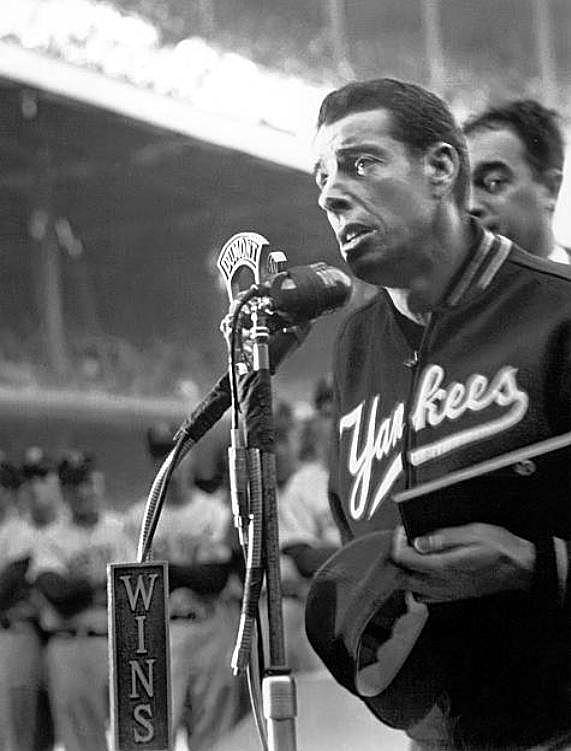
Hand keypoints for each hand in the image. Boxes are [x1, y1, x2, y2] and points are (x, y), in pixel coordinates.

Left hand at [391, 523, 535, 602]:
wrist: (521, 567)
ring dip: (407, 574)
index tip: (402, 531)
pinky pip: (428, 597)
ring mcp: (448, 592)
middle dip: (397, 561)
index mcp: (443, 566)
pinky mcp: (455, 596)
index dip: (398, 543)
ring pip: (413, 590)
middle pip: (403, 578)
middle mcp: (442, 583)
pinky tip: (426, 573)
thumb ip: (442, 538)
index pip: (405, 559)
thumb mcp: (471, 532)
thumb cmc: (500, 548)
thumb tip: (419, 542)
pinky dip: (420, 586)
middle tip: (401, 544)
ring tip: (411, 557)